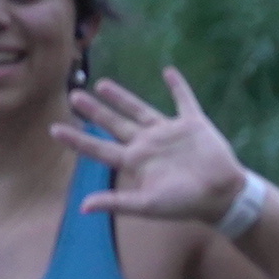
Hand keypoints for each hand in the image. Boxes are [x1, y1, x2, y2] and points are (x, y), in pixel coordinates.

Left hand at [58, 69, 245, 225]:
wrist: (223, 195)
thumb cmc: (186, 203)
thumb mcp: (149, 204)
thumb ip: (118, 202)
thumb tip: (84, 207)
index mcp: (135, 161)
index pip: (99, 147)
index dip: (77, 139)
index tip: (55, 129)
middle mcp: (148, 144)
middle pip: (114, 123)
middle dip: (94, 111)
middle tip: (74, 95)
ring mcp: (169, 132)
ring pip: (140, 109)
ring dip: (122, 97)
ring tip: (102, 84)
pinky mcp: (192, 124)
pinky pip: (184, 100)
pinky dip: (178, 86)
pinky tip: (168, 71)